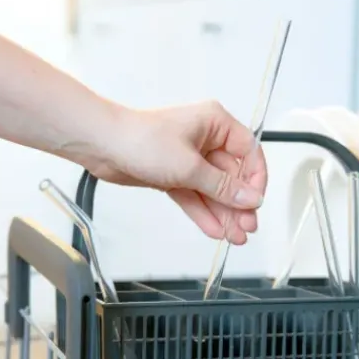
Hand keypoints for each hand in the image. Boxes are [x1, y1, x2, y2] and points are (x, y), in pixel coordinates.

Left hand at [87, 100, 266, 244]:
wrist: (103, 146)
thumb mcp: (189, 167)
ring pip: (214, 190)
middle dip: (239, 204)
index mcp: (215, 123)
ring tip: (235, 236)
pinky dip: (204, 213)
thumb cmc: (140, 139)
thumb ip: (222, 186)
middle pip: (232, 176)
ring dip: (224, 213)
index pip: (249, 153)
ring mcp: (189, 158)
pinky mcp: (174, 175)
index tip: (255, 202)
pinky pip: (196, 196)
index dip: (255, 180)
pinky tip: (215, 229)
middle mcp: (205, 139)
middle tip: (247, 227)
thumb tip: (250, 197)